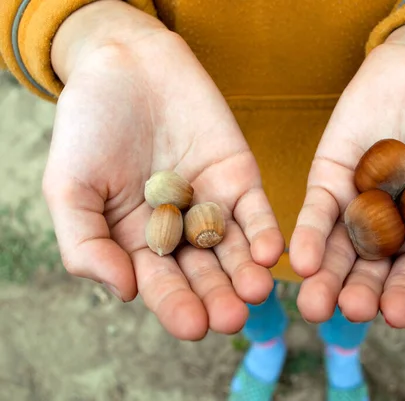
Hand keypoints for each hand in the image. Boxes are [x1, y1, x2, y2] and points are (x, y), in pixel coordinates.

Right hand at [43, 1, 282, 339]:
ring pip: (233, 248)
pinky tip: (268, 252)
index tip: (191, 325)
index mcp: (138, 242)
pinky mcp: (239, 178)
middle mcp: (179, 231)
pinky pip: (254, 211)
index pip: (161, 283)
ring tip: (255, 292)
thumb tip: (125, 292)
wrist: (125, 65)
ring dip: (246, 272)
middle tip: (231, 318)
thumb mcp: (69, 187)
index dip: (175, 305)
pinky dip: (262, 231)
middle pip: (203, 273)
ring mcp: (212, 205)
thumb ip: (87, 243)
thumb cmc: (88, 126)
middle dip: (217, 296)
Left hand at [289, 23, 404, 326]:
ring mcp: (354, 209)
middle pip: (367, 274)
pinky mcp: (326, 182)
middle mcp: (385, 235)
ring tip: (315, 305)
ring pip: (336, 253)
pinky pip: (316, 214)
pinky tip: (303, 261)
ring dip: (325, 280)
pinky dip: (309, 237)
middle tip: (352, 309)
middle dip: (358, 294)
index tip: (398, 313)